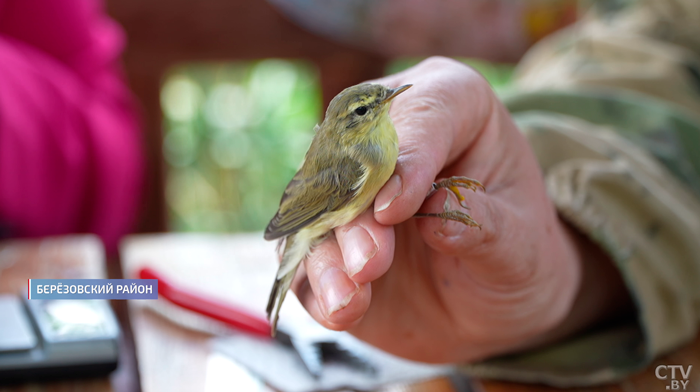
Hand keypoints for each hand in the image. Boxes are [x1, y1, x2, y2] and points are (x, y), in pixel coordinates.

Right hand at [291, 57, 629, 362]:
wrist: (492, 300)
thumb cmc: (515, 251)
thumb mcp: (523, 242)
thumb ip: (484, 225)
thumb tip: (436, 218)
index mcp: (450, 106)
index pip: (422, 115)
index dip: (407, 159)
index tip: (397, 209)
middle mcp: (390, 140)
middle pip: (352, 158)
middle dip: (354, 213)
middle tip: (370, 260)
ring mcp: (353, 192)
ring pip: (317, 210)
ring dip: (326, 255)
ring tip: (350, 298)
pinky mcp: (331, 243)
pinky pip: (307, 259)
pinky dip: (318, 288)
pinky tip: (339, 310)